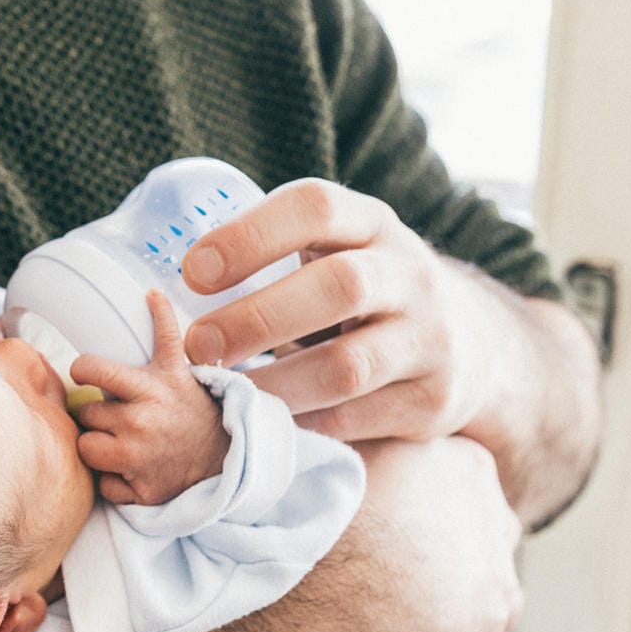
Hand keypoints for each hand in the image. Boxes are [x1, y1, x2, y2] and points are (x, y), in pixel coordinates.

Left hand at [68, 290, 230, 504]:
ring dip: (98, 446)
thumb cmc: (193, 409)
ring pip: (86, 448)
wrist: (228, 459)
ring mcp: (139, 459)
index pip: (92, 370)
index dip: (83, 370)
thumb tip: (151, 290)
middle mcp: (141, 423)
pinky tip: (133, 469)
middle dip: (98, 415)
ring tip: (122, 442)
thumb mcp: (180, 368)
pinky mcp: (140, 492)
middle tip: (119, 416)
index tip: (85, 372)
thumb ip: (163, 331)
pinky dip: (113, 480)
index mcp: (149, 388)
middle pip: (85, 414)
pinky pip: (103, 484)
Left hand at [180, 178, 529, 446]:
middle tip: (197, 345)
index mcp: (373, 224)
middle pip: (338, 286)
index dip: (251, 234)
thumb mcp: (334, 252)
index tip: (192, 270)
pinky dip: (302, 424)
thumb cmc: (363, 291)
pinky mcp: (433, 401)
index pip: (317, 206)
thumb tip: (160, 279)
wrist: (471, 344)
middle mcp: (410, 274)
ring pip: (349, 366)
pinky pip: (358, 418)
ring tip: (222, 395)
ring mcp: (429, 340)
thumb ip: (272, 253)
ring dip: (274, 385)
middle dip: (257, 317)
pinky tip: (262, 425)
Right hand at [345, 436, 523, 631]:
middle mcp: (495, 518)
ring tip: (400, 620)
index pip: (458, 474)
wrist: (345, 589)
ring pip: (484, 594)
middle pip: (479, 532)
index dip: (423, 496)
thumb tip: (333, 427)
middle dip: (448, 550)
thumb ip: (358, 439)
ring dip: (452, 608)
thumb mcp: (343, 449)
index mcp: (466, 464)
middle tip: (396, 566)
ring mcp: (496, 579)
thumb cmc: (335, 514)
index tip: (391, 511)